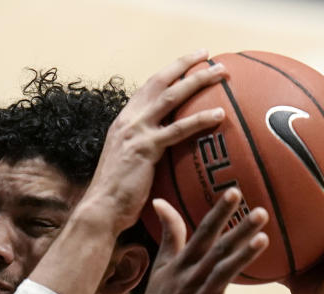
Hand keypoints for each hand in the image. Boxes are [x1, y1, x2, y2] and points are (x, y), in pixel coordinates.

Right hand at [83, 49, 227, 233]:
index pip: (148, 87)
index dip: (169, 71)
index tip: (190, 61)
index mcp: (124, 121)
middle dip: (185, 64)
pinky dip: (200, 119)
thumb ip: (145, 149)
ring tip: (222, 74)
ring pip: (172, 97)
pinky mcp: (145, 148)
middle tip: (209, 55)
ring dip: (198, 81)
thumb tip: (166, 150)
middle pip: (160, 82)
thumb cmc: (117, 195)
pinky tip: (219, 115)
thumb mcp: (128, 163)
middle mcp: (128, 120)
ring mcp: (135, 132)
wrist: (101, 209)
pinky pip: (178, 129)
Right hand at [123, 188, 270, 293]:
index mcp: (181, 266)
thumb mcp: (160, 268)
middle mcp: (191, 280)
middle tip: (262, 211)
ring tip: (263, 241)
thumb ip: (169, 236)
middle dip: (238, 231)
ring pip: (223, 277)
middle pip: (218, 251)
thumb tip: (160, 200)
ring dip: (243, 259)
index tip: (234, 191)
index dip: (218, 213)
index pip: (201, 233)